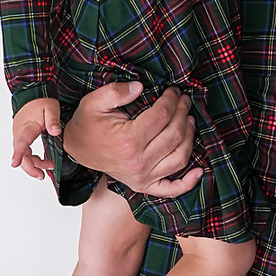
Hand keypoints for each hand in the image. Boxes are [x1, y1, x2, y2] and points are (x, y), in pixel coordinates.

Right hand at [10, 98, 61, 180]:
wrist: (33, 95)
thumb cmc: (41, 101)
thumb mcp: (51, 108)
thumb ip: (53, 120)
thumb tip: (55, 132)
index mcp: (26, 127)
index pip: (21, 142)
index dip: (17, 154)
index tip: (14, 163)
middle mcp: (20, 133)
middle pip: (21, 154)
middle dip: (30, 167)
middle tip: (41, 176)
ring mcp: (20, 136)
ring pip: (23, 155)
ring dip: (33, 165)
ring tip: (47, 168)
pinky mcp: (23, 137)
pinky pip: (24, 152)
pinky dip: (32, 159)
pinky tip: (43, 162)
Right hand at [61, 81, 202, 197]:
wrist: (75, 149)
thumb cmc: (86, 124)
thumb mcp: (94, 102)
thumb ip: (116, 91)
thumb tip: (141, 86)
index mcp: (128, 141)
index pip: (162, 116)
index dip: (171, 100)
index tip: (173, 90)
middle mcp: (138, 162)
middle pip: (174, 135)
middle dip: (182, 113)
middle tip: (184, 100)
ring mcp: (143, 177)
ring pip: (179, 158)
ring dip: (190, 137)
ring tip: (189, 120)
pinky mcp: (144, 186)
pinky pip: (171, 189)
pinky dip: (188, 182)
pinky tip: (199, 171)